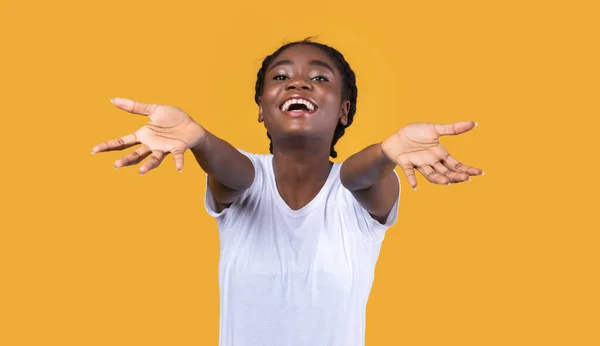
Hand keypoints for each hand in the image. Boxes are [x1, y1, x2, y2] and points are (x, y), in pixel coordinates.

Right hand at [90, 98, 205, 174]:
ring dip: (148, 166)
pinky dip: (178, 162)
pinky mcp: (178, 148)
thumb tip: (112, 99)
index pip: (122, 142)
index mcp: (143, 135)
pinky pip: (177, 156)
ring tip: (141, 172)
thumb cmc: (173, 119)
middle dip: (126, 160)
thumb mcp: (153, 110)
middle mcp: (151, 145)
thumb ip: (134, 107)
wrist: (192, 126)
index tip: (94, 150)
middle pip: (135, 154)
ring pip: (154, 159)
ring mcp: (164, 148)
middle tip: (116, 165)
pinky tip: (179, 169)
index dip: (108, 146)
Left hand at [381, 121, 483, 189]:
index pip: (456, 164)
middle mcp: (431, 162)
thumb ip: (453, 129)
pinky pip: (409, 172)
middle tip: (466, 178)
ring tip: (446, 182)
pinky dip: (412, 179)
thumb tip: (475, 123)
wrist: (396, 137)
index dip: (467, 169)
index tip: (480, 173)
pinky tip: (415, 186)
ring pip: (431, 174)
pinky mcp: (405, 162)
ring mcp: (419, 163)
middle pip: (446, 172)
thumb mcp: (435, 129)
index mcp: (440, 154)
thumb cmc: (415, 133)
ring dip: (438, 178)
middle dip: (456, 176)